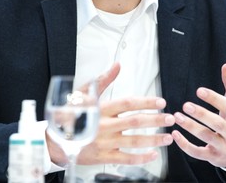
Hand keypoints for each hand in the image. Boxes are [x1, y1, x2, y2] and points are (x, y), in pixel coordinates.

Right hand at [46, 63, 174, 165]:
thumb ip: (103, 80)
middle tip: (170, 118)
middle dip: (156, 120)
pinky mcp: (104, 157)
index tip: (161, 102)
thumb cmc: (70, 115)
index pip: (128, 103)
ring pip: (134, 141)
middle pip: (136, 121)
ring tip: (167, 138)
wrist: (55, 140)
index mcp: (101, 108)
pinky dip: (141, 158)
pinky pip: (127, 159)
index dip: (146, 102)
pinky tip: (153, 155)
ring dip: (154, 139)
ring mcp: (105, 142)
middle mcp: (105, 125)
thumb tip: (117, 65)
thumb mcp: (84, 94)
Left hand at [171, 63, 225, 168]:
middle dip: (201, 114)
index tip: (199, 91)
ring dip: (190, 127)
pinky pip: (198, 153)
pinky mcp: (213, 157)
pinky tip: (175, 134)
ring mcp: (223, 147)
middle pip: (217, 124)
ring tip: (177, 117)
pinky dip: (185, 145)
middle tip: (185, 105)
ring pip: (207, 137)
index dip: (213, 99)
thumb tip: (225, 65)